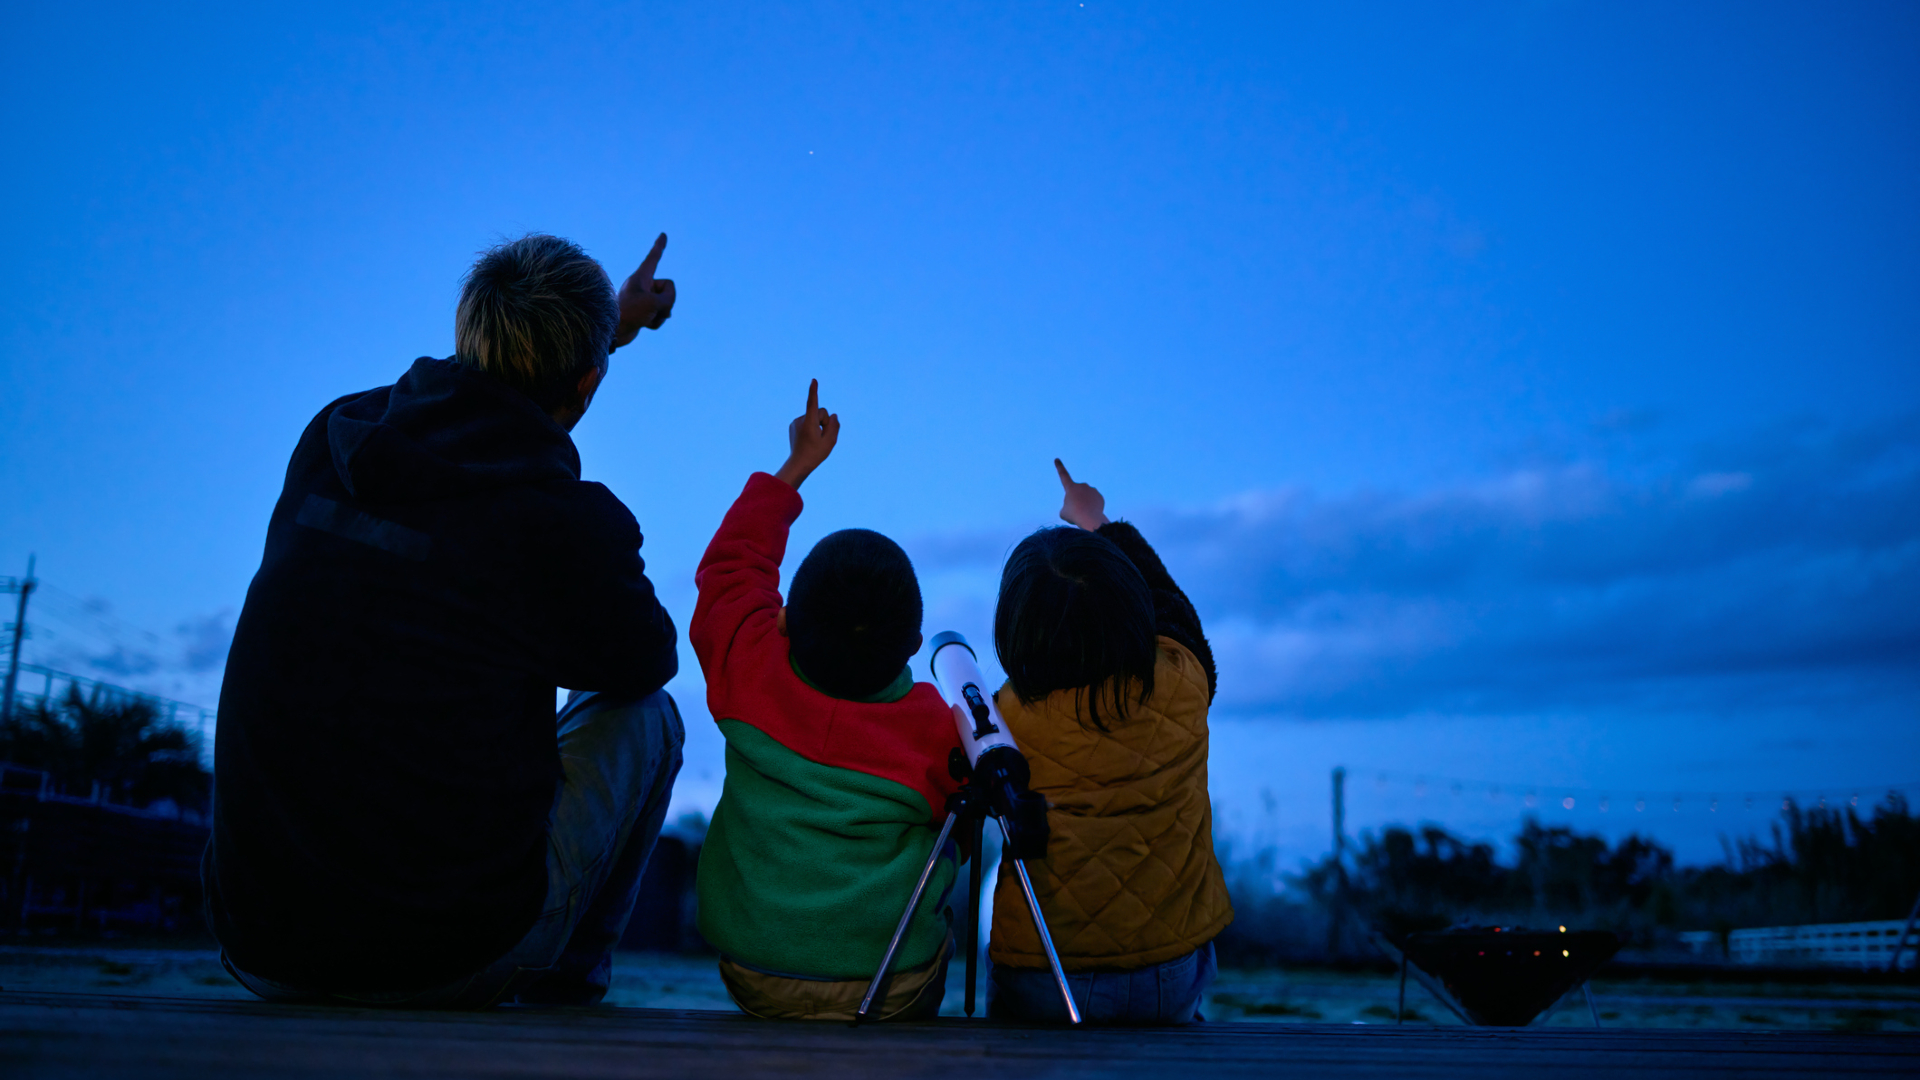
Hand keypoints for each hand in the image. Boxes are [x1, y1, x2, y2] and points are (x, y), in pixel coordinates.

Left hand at [611, 233, 675, 348]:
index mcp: (640, 277)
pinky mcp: (642, 312)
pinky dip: (655, 322)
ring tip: (645, 319)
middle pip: (668, 289)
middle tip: (653, 309)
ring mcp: (643, 299)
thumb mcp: (655, 304)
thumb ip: (668, 299)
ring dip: (660, 315)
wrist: (611, 332)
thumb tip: (668, 310)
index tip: (663, 235)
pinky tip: (644, 325)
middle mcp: (642, 285)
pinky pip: (658, 316)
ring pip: (665, 305)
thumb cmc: (629, 313)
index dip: (659, 246)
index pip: (653, 257)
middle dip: (667, 302)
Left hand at [774, 380, 839, 489]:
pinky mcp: (793, 426)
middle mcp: (800, 420)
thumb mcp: (830, 441)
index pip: (813, 403)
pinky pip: (807, 421)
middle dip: (824, 421)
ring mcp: (795, 422)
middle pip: (820, 412)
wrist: (798, 464)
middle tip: (822, 436)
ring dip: (817, 425)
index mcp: (809, 423)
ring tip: (814, 439)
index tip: (813, 380)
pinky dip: (811, 427)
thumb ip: (834, 426)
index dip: (814, 391)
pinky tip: (808, 439)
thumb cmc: (815, 454)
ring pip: (813, 417)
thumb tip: (833, 415)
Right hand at [1055, 458, 1108, 529]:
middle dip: (1075, 500)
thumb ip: (1067, 507)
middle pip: (1075, 493)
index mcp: (1071, 487)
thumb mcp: (1064, 513)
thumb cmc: (1074, 515)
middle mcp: (1082, 485)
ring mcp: (1092, 490)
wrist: (1091, 519)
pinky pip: (1093, 501)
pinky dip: (1092, 506)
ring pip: (1085, 497)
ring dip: (1084, 504)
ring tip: (1084, 513)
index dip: (1059, 467)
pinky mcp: (1100, 496)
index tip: (1057, 459)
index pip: (1063, 475)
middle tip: (1076, 510)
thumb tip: (1074, 505)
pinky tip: (1091, 512)